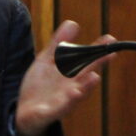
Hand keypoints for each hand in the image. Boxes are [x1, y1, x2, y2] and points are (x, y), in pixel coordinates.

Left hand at [13, 20, 115, 135]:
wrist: (24, 112)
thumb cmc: (39, 86)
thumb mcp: (45, 61)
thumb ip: (58, 44)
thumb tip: (73, 22)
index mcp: (70, 74)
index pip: (86, 60)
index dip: (98, 50)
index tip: (110, 40)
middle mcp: (71, 87)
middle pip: (86, 74)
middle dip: (97, 64)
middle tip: (110, 53)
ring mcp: (63, 101)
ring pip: (77, 93)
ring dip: (86, 86)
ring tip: (95, 76)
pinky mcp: (51, 112)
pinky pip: (61, 107)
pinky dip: (68, 101)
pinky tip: (74, 93)